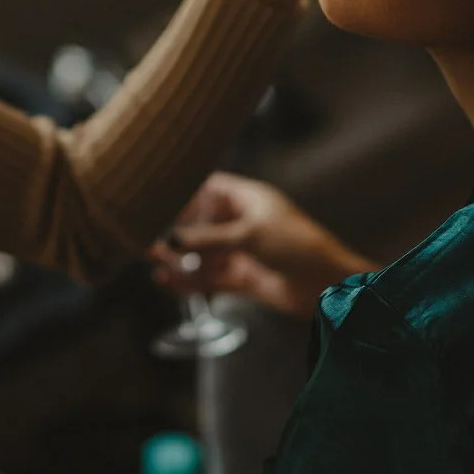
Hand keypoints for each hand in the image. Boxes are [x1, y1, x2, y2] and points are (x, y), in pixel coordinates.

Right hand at [150, 172, 377, 318]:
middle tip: (145, 232)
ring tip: (150, 257)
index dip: (185, 192)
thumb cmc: (298, 246)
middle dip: (175, 229)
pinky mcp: (243, 278)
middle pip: (201, 222)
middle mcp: (242, 223)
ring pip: (202, 252)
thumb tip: (171, 238)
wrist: (327, 285)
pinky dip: (189, 280)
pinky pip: (209, 278)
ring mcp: (242, 251)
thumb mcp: (248, 235)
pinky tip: (168, 280)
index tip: (157, 198)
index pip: (209, 188)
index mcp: (248, 199)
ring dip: (179, 256)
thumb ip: (208, 238)